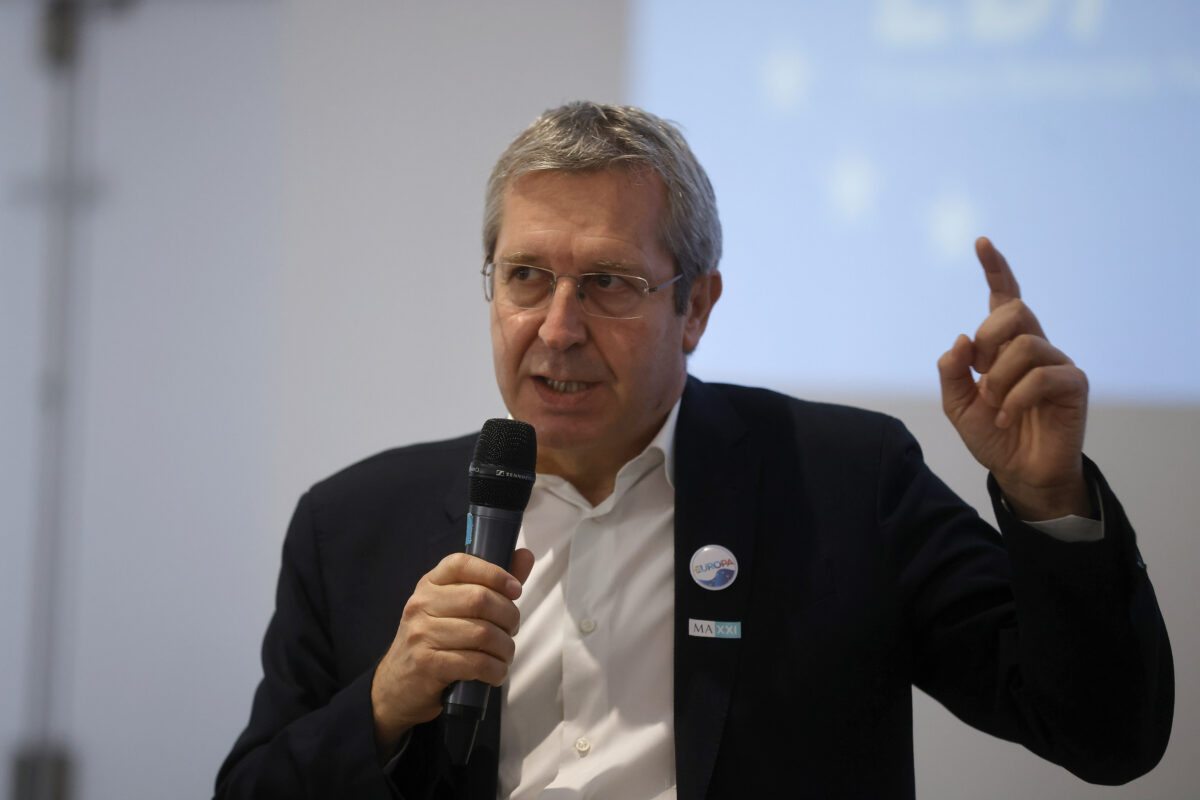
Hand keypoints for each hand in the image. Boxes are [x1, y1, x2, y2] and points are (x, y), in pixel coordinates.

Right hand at [370, 548, 534, 755]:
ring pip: (482, 633)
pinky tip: (495, 672)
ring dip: (505, 648)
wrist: (396, 687)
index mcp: (430, 584)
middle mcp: (421, 605)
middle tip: (511, 630)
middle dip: (508, 616)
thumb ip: (491, 583)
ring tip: (505, 655)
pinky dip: (495, 670)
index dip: (495, 573)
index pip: (461, 564)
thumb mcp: (454, 609)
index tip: (516, 589)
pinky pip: (475, 663)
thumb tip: (525, 555)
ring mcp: (421, 634)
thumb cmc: (434, 642)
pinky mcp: (427, 664)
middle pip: (479, 599)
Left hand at [937, 237, 1091, 520]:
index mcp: (1005, 345)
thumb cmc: (992, 434)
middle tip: (981, 373)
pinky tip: (1008, 418)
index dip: (996, 271)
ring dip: (998, 379)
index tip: (981, 243)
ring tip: (995, 406)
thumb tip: (960, 340)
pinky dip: (1016, 399)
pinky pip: (1042, 376)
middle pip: (1015, 311)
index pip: (1004, 298)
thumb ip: (951, 372)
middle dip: (988, 338)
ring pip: (1025, 345)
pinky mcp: (1074, 385)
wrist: (1019, 472)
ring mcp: (1057, 363)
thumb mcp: (957, 404)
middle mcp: (1035, 346)